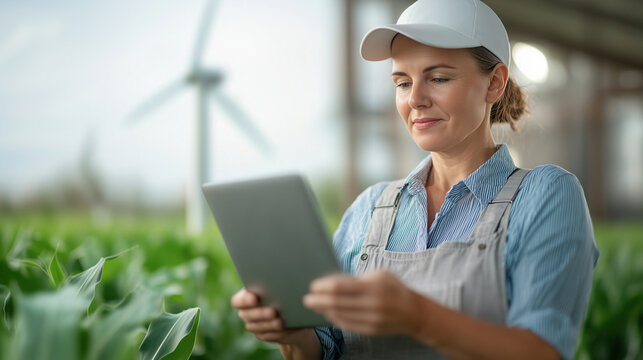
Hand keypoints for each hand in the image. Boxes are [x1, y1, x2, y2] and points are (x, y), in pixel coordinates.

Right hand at [231, 288, 310, 343]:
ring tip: (280, 321)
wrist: (295, 310)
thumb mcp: (284, 285)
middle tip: (273, 311)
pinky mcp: (263, 334)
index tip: (254, 298)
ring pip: (256, 327)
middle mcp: (247, 311)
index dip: (244, 300)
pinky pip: (266, 336)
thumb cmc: (287, 291)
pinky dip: (276, 333)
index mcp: (247, 295)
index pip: (238, 301)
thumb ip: (280, 284)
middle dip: (260, 313)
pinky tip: (285, 329)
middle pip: (246, 315)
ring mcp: (254, 324)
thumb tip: (287, 287)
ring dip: (268, 324)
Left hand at [303, 271, 424, 336]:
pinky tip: (328, 313)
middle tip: (307, 299)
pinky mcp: (370, 331)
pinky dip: (334, 319)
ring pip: (340, 316)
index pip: (341, 287)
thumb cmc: (394, 289)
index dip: (324, 287)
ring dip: (324, 310)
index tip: (313, 286)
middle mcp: (372, 305)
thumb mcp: (380, 275)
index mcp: (374, 287)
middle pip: (337, 303)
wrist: (413, 313)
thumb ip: (358, 279)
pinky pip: (347, 325)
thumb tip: (335, 283)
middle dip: (319, 301)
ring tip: (314, 305)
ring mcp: (371, 320)